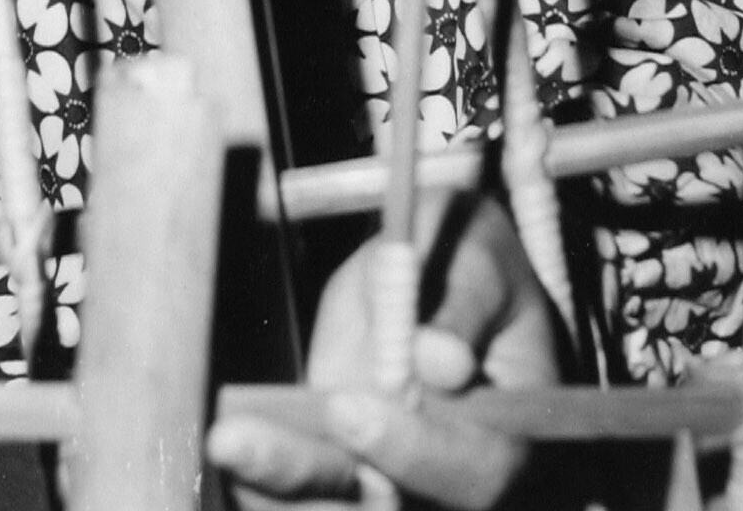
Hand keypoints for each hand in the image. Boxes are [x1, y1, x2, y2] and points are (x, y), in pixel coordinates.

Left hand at [206, 194, 559, 508]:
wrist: (451, 270)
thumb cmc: (474, 261)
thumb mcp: (479, 257)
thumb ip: (461, 302)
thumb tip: (437, 357)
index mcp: (518, 435)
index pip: (478, 470)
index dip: (414, 450)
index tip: (349, 406)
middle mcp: (459, 480)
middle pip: (395, 509)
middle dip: (309, 480)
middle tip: (237, 443)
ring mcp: (403, 482)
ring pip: (345, 509)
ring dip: (276, 484)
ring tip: (224, 442)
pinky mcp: (354, 468)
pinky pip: (313, 492)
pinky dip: (267, 480)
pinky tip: (230, 442)